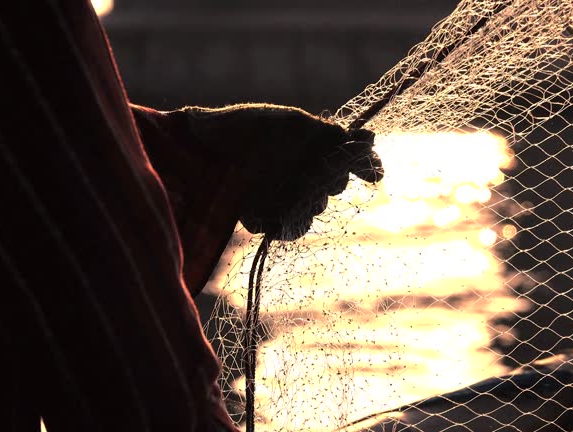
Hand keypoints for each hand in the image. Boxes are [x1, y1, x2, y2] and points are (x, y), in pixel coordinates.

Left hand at [177, 104, 382, 239]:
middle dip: (317, 186)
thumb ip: (336, 138)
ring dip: (293, 206)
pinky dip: (268, 219)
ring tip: (270, 191)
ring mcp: (278, 197)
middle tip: (301, 173)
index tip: (356, 170)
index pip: (343, 167)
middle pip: (326, 195)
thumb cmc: (247, 129)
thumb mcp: (296, 126)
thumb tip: (373, 143)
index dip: (351, 169)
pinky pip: (279, 228)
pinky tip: (250, 207)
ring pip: (306, 216)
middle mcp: (297, 174)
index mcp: (308, 150)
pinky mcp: (259, 216)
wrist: (200, 150)